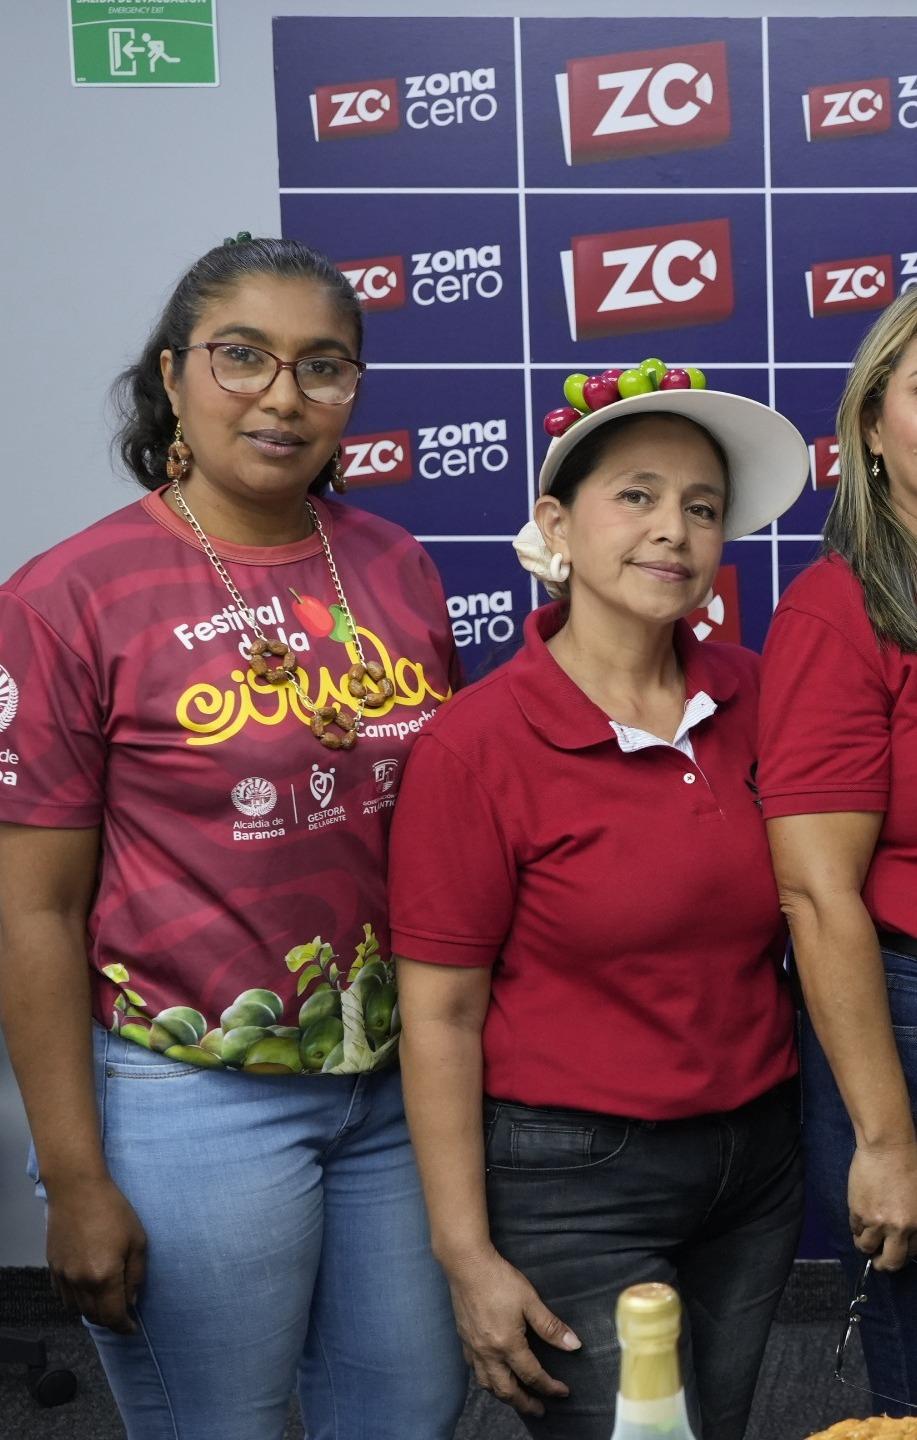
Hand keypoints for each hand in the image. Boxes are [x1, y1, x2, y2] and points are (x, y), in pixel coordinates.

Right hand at [45, 1174, 147, 1332]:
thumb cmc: (112, 1209)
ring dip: (93, 1311)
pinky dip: (76, 1300)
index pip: (114, 1316)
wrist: (77, 1189)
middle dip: (110, 1320)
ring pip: (77, 1309)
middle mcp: (80, 1282)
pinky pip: (63, 1295)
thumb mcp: (138, 1240)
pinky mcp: (53, 1267)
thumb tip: (131, 1300)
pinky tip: (87, 1290)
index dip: (125, 1327)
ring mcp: (63, 1276)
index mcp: (104, 1276)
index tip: (133, 1328)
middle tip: (123, 1315)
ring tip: (107, 1302)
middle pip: (95, 1316)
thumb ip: (136, 1275)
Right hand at [444, 1245, 580, 1417]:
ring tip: (517, 1398)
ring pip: (488, 1385)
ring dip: (504, 1396)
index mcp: (507, 1344)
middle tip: (540, 1410)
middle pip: (507, 1390)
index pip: (532, 1375)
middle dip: (525, 1404)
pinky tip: (492, 1375)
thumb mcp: (530, 1300)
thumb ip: (551, 1326)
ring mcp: (473, 1348)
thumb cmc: (499, 1279)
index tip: (563, 1392)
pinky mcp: (464, 1340)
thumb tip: (574, 1345)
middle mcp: (488, 1353)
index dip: (550, 1387)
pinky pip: (475, 1371)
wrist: (466, 1264)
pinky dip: (487, 1380)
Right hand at [849, 1140, 916, 1270]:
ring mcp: (877, 1221)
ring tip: (864, 1239)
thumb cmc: (910, 1163)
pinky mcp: (859, 1211)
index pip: (911, 1253)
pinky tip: (859, 1220)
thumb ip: (914, 1218)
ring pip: (867, 1247)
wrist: (888, 1147)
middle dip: (884, 1264)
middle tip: (879, 1262)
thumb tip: (905, 1232)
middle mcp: (900, 1228)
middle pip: (891, 1261)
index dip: (903, 1252)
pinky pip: (855, 1229)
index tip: (897, 1250)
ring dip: (865, 1245)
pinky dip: (856, 1228)